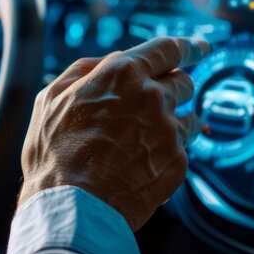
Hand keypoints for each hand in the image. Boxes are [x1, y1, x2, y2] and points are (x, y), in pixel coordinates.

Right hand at [18, 37, 209, 229]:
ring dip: (173, 124)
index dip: (188, 46)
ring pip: (189, 118)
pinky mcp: (177, 163)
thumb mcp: (52, 98)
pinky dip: (167, 155)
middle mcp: (153, 97)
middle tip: (155, 105)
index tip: (201, 47)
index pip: (168, 49)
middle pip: (184, 82)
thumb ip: (85, 70)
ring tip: (143, 143)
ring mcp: (168, 131)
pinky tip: (141, 167)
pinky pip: (182, 151)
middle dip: (175, 88)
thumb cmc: (54, 154)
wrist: (71, 207)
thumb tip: (110, 60)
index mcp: (123, 74)